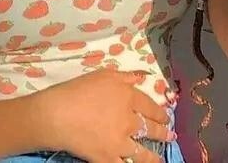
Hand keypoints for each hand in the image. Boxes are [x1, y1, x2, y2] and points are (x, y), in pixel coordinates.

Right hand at [36, 69, 172, 162]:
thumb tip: (141, 78)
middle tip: (169, 137)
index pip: (150, 105)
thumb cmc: (78, 89)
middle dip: (162, 133)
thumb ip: (124, 76)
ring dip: (153, 157)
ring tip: (159, 160)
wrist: (58, 114)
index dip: (159, 112)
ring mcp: (120, 143)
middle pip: (150, 129)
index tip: (166, 117)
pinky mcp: (108, 159)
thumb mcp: (102, 74)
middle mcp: (129, 121)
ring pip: (142, 153)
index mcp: (128, 97)